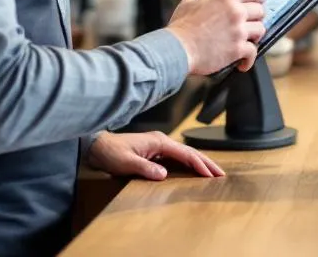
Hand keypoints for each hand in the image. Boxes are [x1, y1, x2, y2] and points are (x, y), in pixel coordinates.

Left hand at [85, 131, 223, 180]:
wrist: (96, 146)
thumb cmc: (110, 153)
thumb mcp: (125, 163)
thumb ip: (145, 168)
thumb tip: (164, 175)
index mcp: (158, 142)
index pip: (185, 154)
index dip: (199, 164)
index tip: (211, 175)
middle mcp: (161, 141)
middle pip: (189, 152)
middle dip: (206, 163)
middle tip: (221, 175)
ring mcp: (158, 146)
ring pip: (185, 155)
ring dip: (199, 163)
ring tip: (213, 173)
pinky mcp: (154, 151)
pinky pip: (176, 158)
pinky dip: (188, 164)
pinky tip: (194, 171)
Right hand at [166, 0, 265, 74]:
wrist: (177, 49)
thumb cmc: (180, 29)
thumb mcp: (186, 7)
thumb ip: (192, 0)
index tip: (259, 4)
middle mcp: (235, 10)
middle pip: (260, 11)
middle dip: (257, 19)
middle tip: (251, 26)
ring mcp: (238, 29)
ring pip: (260, 30)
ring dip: (255, 38)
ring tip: (247, 43)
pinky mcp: (238, 48)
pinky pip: (253, 52)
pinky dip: (249, 60)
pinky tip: (242, 63)